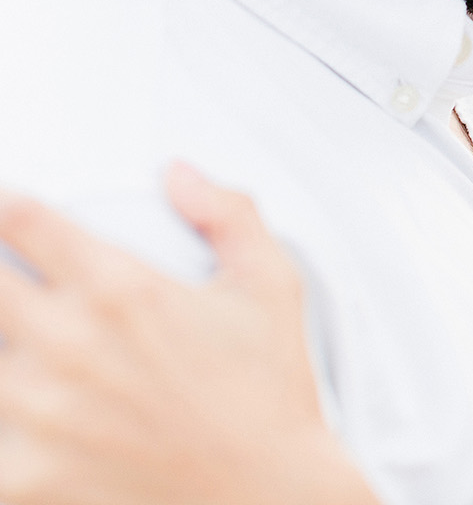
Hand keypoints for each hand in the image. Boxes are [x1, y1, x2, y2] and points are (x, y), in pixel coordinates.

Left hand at [0, 166, 380, 504]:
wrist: (269, 493)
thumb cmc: (270, 394)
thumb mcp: (272, 285)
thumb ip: (228, 213)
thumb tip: (178, 173)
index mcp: (120, 288)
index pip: (21, 219)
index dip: (6, 209)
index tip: (8, 214)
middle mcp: (67, 342)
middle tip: (16, 287)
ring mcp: (37, 412)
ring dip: (5, 348)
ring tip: (32, 358)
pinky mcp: (24, 476)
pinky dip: (5, 433)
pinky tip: (29, 421)